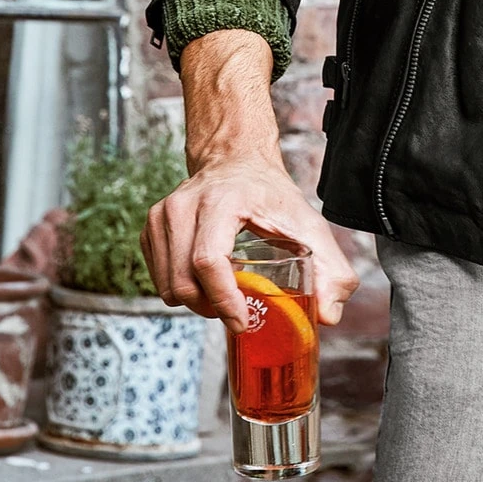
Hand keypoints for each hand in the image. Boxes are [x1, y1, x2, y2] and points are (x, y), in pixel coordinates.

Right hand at [140, 28, 359, 329]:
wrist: (237, 160)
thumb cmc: (270, 194)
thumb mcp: (309, 224)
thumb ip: (330, 268)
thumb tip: (329, 314)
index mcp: (222, 201)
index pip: (209, 261)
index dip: (223, 300)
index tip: (243, 321)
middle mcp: (185, 204)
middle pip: (184, 280)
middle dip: (212, 307)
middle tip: (238, 309)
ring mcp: (163, 213)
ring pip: (168, 285)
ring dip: (196, 301)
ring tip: (224, 288)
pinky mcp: (152, 225)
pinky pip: (159, 277)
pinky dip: (182, 287)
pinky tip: (207, 274)